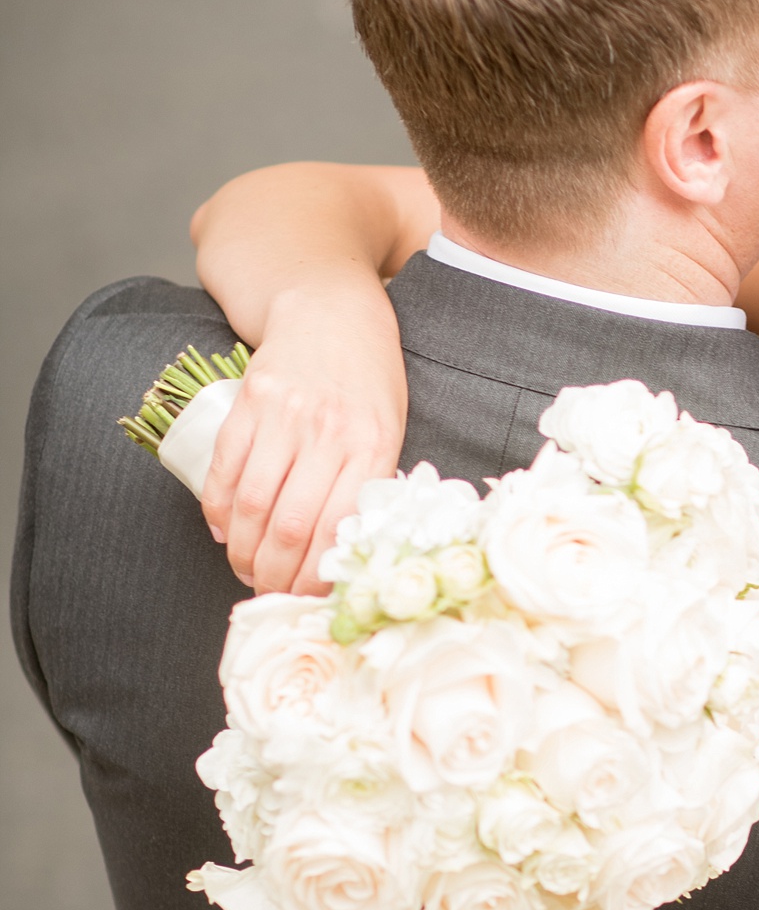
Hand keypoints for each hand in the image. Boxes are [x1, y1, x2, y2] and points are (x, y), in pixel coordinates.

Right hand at [199, 278, 407, 594]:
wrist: (331, 312)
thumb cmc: (367, 385)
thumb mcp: (387, 433)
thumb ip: (366, 488)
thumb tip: (334, 558)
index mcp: (372, 448)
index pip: (335, 531)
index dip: (312, 576)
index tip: (303, 597)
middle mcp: (329, 432)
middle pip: (288, 525)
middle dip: (273, 573)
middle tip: (268, 591)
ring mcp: (286, 414)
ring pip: (253, 503)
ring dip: (243, 549)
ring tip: (245, 569)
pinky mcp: (251, 399)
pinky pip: (227, 467)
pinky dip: (219, 508)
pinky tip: (224, 531)